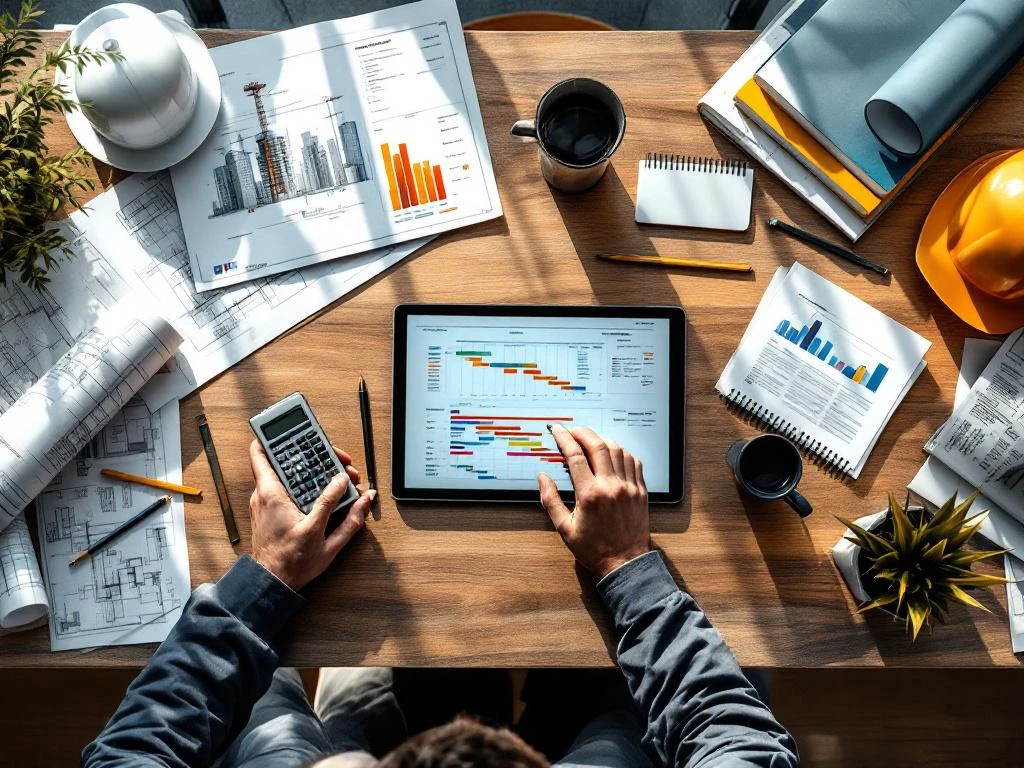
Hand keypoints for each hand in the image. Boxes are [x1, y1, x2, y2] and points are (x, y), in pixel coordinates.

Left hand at [248, 439, 374, 590]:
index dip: (282, 436)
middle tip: (340, 463)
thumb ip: (346, 517)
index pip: (263, 451)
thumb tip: (363, 497)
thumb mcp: (325, 541)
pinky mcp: (272, 510)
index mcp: (272, 494)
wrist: (271, 584)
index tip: (302, 431)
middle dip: (316, 456)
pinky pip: (290, 488)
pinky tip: (327, 493)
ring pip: (291, 474)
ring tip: (340, 479)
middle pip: (288, 460)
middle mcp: (266, 494)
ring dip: (315, 472)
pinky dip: (308, 485)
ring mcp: (267, 501)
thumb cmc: (290, 564)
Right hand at [537, 426, 649, 577]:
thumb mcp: (564, 528)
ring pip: (618, 450)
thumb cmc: (594, 549)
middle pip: (598, 445)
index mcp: (590, 494)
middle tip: (573, 431)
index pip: (575, 456)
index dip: (564, 438)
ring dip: (602, 440)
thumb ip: (551, 500)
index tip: (557, 431)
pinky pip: (634, 462)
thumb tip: (542, 478)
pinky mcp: (641, 491)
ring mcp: (629, 487)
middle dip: (583, 433)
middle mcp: (611, 486)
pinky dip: (622, 452)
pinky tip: (614, 454)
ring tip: (591, 441)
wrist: (625, 563)